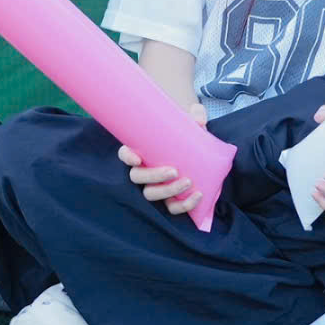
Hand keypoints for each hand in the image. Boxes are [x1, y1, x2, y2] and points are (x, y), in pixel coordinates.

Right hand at [119, 102, 210, 218]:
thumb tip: (198, 116)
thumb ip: (195, 117)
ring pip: (151, 194)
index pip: (125, 154)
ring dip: (168, 191)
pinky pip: (172, 207)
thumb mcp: (189, 126)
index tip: (136, 158)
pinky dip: (184, 205)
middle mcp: (144, 172)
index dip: (127, 156)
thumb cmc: (185, 138)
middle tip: (173, 171)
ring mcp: (155, 187)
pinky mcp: (170, 200)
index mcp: (142, 152)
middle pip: (137, 178)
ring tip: (188, 182)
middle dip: (153, 176)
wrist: (198, 156)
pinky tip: (198, 195)